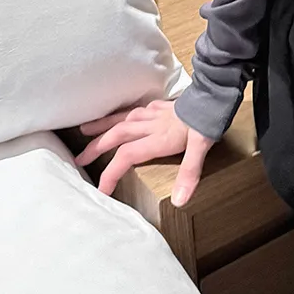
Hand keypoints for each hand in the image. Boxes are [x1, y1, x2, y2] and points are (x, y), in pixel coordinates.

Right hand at [76, 100, 213, 203]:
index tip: (100, 189)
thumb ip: (189, 173)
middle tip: (79, 158)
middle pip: (118, 135)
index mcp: (158, 138)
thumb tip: (180, 200)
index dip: (111, 172)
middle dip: (97, 147)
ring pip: (123, 118)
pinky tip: (123, 114)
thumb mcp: (202, 147)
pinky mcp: (163, 105)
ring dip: (103, 125)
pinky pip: (137, 108)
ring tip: (86, 129)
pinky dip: (125, 112)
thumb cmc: (208, 120)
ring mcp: (156, 113)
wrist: (215, 94)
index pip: (126, 156)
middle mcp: (152, 124)